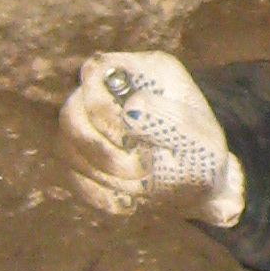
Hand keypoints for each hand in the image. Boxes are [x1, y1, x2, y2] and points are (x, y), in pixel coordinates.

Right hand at [59, 52, 245, 226]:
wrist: (198, 192)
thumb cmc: (203, 159)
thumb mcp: (202, 142)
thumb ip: (172, 121)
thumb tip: (130, 108)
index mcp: (146, 72)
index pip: (97, 70)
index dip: (101, 108)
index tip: (129, 140)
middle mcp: (112, 91)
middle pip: (71, 111)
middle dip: (101, 150)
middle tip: (139, 171)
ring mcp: (92, 123)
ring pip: (65, 144)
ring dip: (102, 174)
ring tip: (140, 187)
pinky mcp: (82, 155)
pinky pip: (70, 174)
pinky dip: (97, 193)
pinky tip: (127, 200)